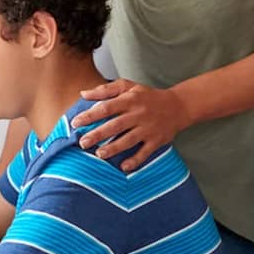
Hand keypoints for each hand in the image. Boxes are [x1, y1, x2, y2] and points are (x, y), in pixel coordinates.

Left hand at [72, 79, 192, 171]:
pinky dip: (136, 160)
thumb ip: (105, 90)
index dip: (90, 115)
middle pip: (116, 125)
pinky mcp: (157, 140)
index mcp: (130, 100)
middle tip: (82, 143)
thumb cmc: (147, 96)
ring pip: (129, 140)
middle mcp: (139, 114)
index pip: (106, 107)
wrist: (178, 106)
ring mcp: (148, 128)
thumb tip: (83, 94)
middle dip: (98, 135)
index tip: (75, 123)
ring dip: (114, 148)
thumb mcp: (128, 86)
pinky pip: (145, 152)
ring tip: (99, 154)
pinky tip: (124, 167)